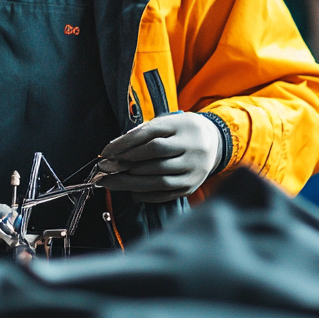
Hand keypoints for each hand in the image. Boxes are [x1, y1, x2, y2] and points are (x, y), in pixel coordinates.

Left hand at [97, 113, 221, 202]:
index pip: (149, 136)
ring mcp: (193, 169)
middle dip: (125, 164)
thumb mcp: (166, 123)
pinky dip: (145, 194)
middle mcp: (191, 148)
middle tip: (104, 168)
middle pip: (153, 157)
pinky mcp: (191, 186)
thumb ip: (142, 133)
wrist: (214, 142)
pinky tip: (131, 191)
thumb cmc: (180, 131)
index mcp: (183, 127)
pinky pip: (165, 193)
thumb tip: (114, 150)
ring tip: (111, 182)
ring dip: (130, 181)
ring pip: (158, 178)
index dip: (124, 145)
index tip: (105, 152)